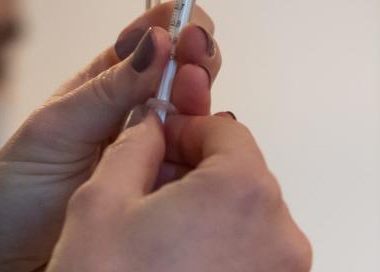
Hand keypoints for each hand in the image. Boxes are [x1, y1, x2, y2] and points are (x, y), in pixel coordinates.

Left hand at [0, 3, 219, 271]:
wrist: (5, 267)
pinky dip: (207, 144)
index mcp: (98, 91)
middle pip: (179, 76)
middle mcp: (131, 121)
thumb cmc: (13, 199)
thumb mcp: (52, 130)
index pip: (144, 46)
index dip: (169, 27)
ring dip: (200, 93)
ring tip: (193, 82)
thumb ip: (106, 89)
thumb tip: (153, 40)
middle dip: (193, 55)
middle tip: (195, 48)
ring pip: (194, 116)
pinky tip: (205, 131)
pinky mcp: (164, 196)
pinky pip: (196, 163)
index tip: (183, 20)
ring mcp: (151, 158)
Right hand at [46, 112, 311, 271]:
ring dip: (207, 214)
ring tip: (155, 236)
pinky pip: (250, 258)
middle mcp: (279, 234)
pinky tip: (173, 264)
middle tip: (146, 190)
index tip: (156, 143)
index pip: (224, 131)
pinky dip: (219, 251)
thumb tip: (149, 123)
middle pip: (241, 175)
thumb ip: (133, 146)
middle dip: (195, 173)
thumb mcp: (100, 202)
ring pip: (247, 219)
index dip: (184, 130)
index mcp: (241, 192)